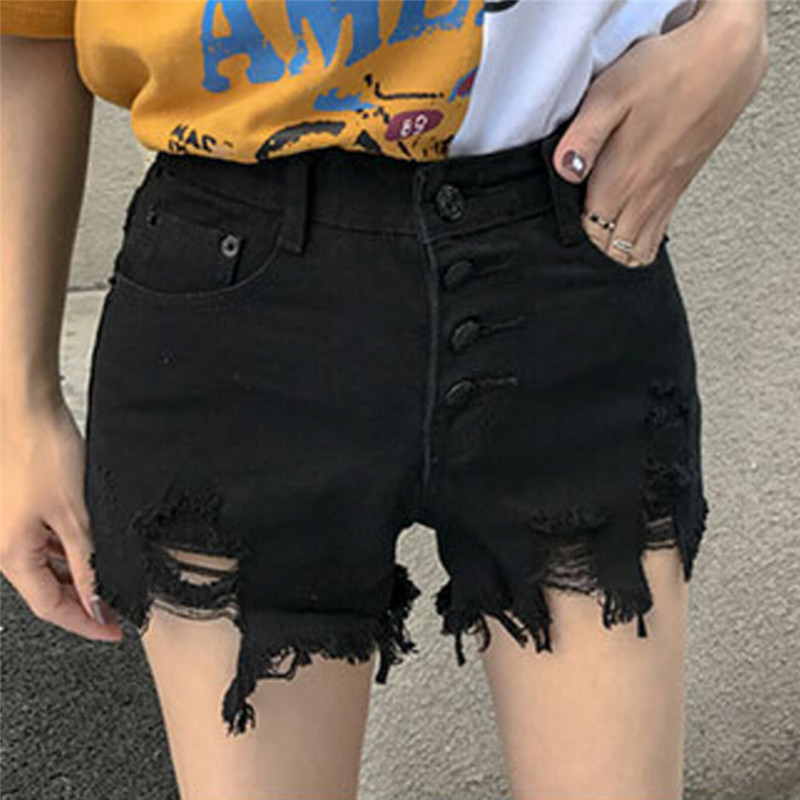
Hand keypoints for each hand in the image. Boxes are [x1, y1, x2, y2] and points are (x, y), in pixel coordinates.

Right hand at [0, 397, 120, 641]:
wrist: (27, 410)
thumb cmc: (43, 455)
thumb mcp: (76, 516)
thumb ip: (86, 563)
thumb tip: (97, 601)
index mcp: (11, 555)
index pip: (52, 607)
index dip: (86, 622)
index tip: (115, 631)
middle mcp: (5, 546)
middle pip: (48, 589)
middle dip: (84, 601)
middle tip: (120, 608)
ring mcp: (12, 528)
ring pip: (48, 566)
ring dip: (78, 576)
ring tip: (114, 578)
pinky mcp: (22, 511)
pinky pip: (46, 544)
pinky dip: (70, 552)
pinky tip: (93, 548)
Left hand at [552, 0, 769, 265]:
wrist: (723, 61)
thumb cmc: (666, 72)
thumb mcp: (609, 94)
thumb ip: (582, 137)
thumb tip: (565, 169)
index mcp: (622, 179)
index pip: (589, 232)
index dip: (573, 229)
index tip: (567, 211)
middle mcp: (645, 196)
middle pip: (612, 250)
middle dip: (593, 244)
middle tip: (582, 219)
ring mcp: (665, 195)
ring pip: (638, 250)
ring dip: (618, 248)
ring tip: (604, 229)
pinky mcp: (679, 188)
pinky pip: (658, 235)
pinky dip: (642, 240)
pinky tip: (631, 223)